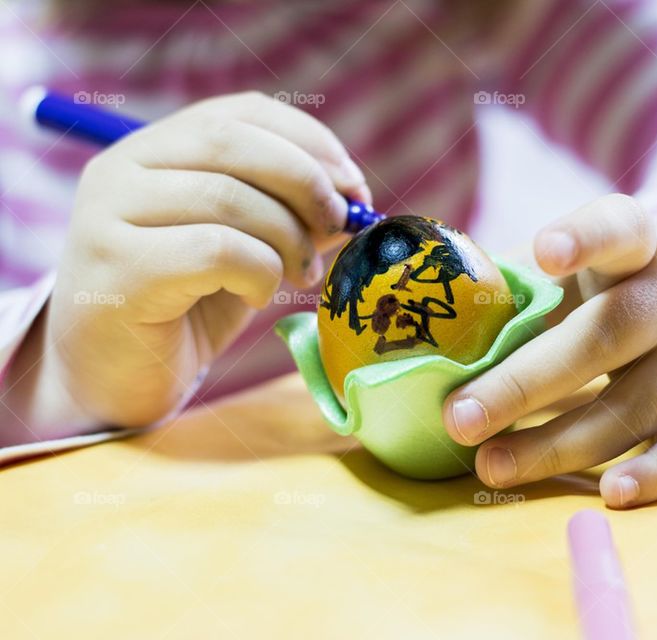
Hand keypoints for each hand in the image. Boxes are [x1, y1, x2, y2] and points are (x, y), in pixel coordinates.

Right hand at [26, 92, 369, 433]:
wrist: (115, 376)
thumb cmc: (185, 308)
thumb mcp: (247, 247)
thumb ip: (289, 215)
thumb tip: (353, 198)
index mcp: (154, 148)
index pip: (241, 111)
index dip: (309, 140)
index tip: (353, 184)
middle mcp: (121, 168)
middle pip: (232, 142)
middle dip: (305, 182)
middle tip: (339, 225)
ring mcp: (108, 215)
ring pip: (226, 197)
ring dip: (287, 238)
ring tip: (299, 275)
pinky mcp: (117, 269)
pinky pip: (214, 250)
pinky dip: (258, 272)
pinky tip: (255, 296)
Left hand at [442, 195, 656, 507]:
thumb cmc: (618, 281)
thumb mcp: (582, 264)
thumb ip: (518, 286)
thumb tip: (432, 327)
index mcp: (637, 247)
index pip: (620, 229)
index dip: (586, 238)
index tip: (545, 253)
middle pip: (610, 335)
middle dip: (527, 382)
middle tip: (459, 417)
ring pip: (639, 404)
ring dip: (561, 443)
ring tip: (491, 465)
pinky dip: (656, 475)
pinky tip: (610, 494)